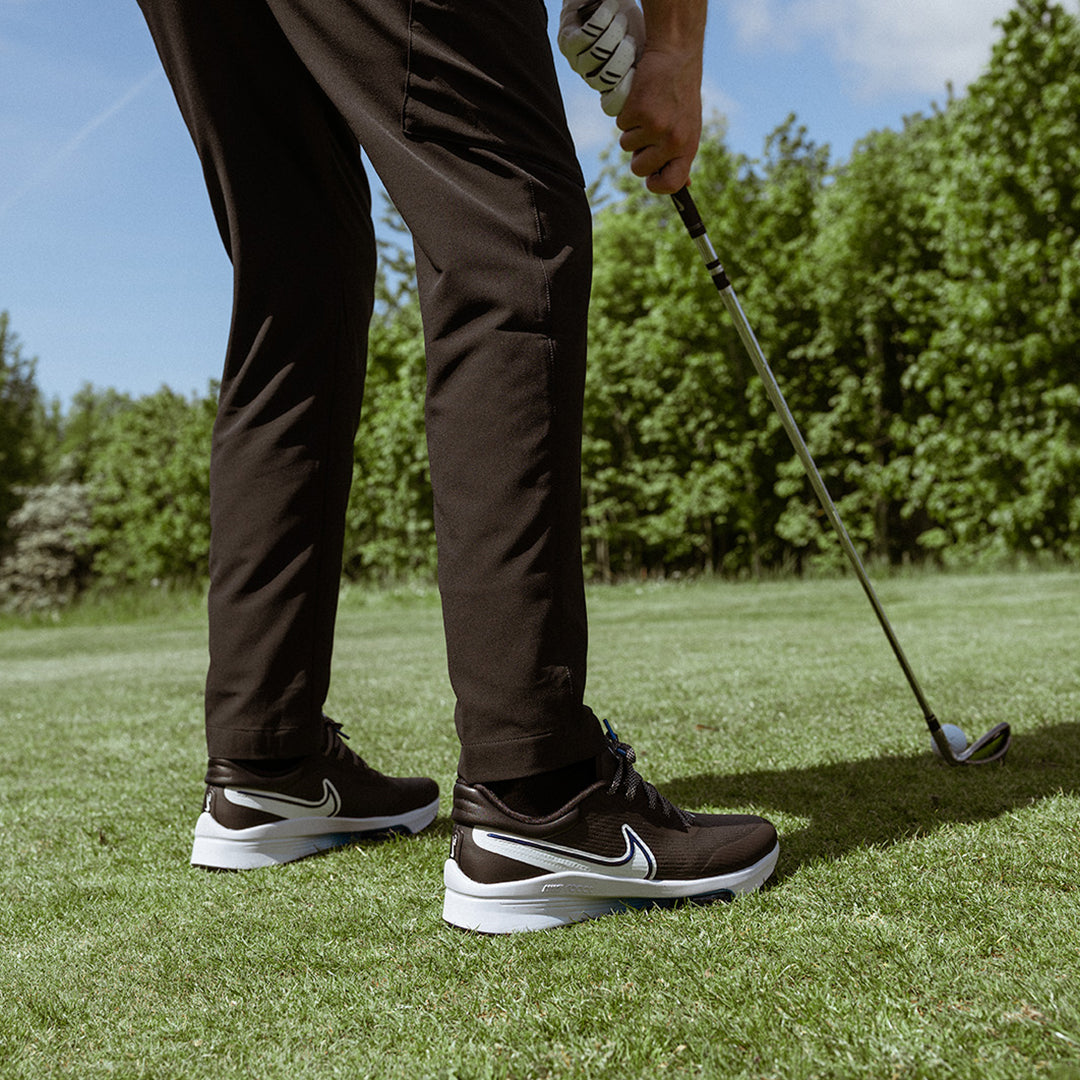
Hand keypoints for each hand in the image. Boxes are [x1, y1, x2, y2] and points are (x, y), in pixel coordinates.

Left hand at [558, 0, 644, 115]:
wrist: (611, 0)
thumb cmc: (631, 24)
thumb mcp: (646, 48)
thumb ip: (649, 69)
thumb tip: (655, 86)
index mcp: (613, 85)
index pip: (612, 106)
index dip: (625, 93)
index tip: (638, 69)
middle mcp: (593, 78)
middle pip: (605, 80)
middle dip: (624, 54)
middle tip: (630, 36)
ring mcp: (577, 62)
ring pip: (597, 54)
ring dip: (614, 31)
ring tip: (621, 17)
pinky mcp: (567, 42)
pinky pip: (586, 35)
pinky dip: (603, 18)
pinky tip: (611, 8)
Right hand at [616, 43, 702, 193]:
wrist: (676, 56)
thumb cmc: (681, 96)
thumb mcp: (689, 128)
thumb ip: (682, 156)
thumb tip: (684, 185)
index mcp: (688, 147)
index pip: (671, 184)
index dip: (655, 185)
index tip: (650, 177)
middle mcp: (673, 140)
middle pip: (639, 169)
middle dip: (637, 154)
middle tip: (647, 131)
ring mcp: (655, 126)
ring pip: (626, 146)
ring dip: (631, 130)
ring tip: (648, 109)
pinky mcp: (638, 111)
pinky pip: (620, 125)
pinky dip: (626, 113)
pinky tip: (641, 99)